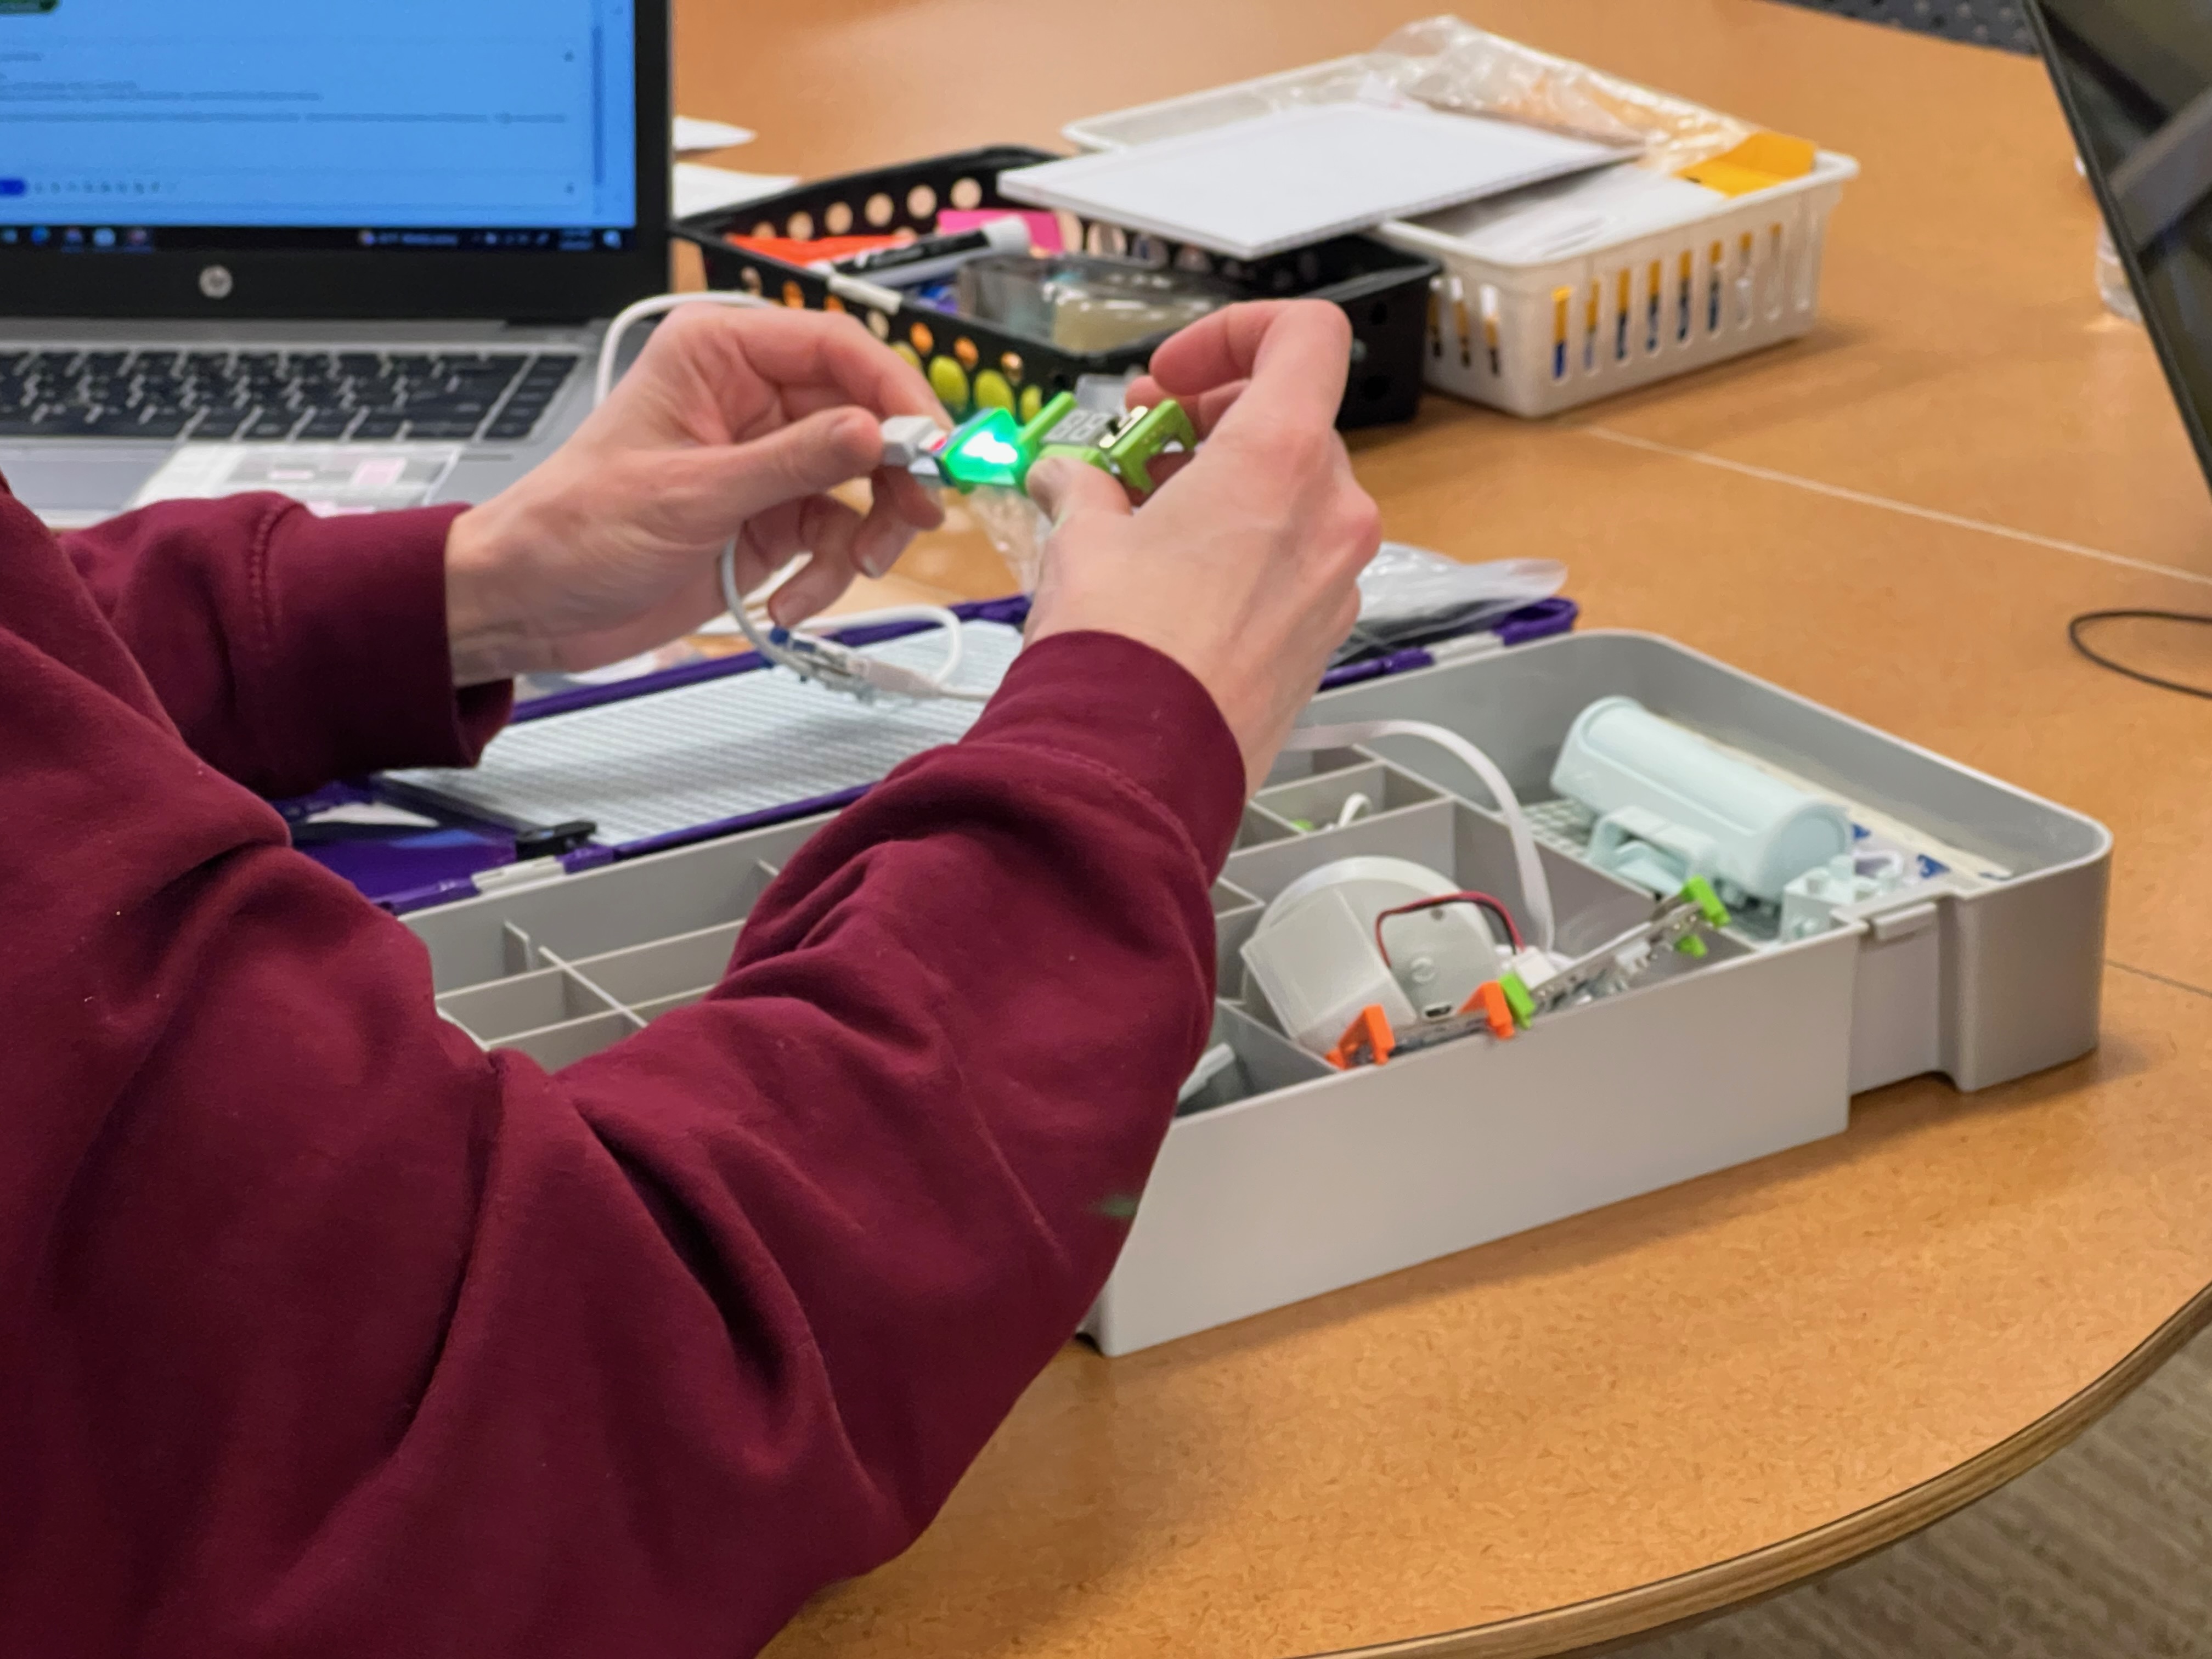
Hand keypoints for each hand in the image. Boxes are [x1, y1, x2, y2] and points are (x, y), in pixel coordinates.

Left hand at [444, 304, 945, 685]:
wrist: (530, 606)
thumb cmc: (571, 529)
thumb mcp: (690, 494)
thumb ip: (793, 462)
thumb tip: (875, 431)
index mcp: (720, 357)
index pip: (837, 348)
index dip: (895, 392)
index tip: (932, 443)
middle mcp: (751, 403)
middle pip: (866, 416)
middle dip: (894, 474)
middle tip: (917, 514)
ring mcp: (766, 464)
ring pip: (863, 484)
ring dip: (868, 534)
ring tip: (849, 571)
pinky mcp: (770, 521)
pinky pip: (836, 538)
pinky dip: (829, 575)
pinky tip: (792, 601)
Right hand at [1024, 301, 1380, 793]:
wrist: (1136, 772)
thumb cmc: (1117, 646)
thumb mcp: (1083, 539)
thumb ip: (1087, 489)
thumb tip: (1070, 481)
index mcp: (1282, 460)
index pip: (1307, 337)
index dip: (1235, 333)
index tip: (1171, 378)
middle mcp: (1332, 513)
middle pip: (1292, 419)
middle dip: (1213, 419)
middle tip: (1140, 441)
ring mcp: (1336, 580)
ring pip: (1295, 494)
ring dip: (1226, 483)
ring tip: (1145, 512)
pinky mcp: (1323, 637)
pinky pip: (1294, 560)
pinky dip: (1246, 545)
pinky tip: (1176, 575)